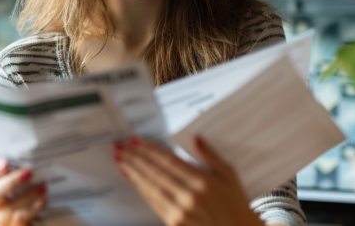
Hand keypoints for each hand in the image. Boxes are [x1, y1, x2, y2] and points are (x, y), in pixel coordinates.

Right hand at [0, 159, 46, 225]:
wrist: (16, 217)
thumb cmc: (18, 192)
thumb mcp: (15, 179)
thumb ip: (18, 169)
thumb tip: (32, 157)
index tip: (6, 163)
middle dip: (11, 182)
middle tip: (29, 172)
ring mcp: (2, 216)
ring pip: (9, 209)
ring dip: (27, 196)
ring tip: (42, 187)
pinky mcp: (15, 225)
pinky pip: (22, 219)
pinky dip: (34, 209)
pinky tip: (43, 200)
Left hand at [114, 136, 263, 225]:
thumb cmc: (235, 205)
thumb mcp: (229, 176)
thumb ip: (211, 156)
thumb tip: (195, 138)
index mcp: (203, 182)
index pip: (169, 160)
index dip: (149, 149)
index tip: (134, 140)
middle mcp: (189, 197)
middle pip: (155, 172)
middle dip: (135, 158)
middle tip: (119, 146)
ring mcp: (180, 212)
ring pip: (150, 187)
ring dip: (133, 172)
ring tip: (120, 160)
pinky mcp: (174, 223)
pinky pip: (153, 202)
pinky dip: (141, 189)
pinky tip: (133, 179)